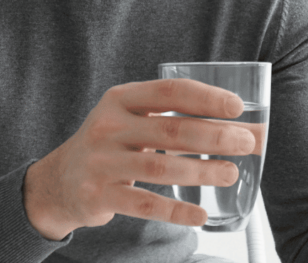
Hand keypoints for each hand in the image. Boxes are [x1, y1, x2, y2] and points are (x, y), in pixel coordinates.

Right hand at [22, 78, 257, 239]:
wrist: (58, 181)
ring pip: (160, 168)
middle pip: (170, 130)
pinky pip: (144, 204)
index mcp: (121, 99)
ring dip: (202, 172)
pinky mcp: (99, 195)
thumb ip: (179, 120)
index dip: (206, 98)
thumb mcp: (134, 120)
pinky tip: (199, 214)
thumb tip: (249, 130)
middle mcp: (108, 126)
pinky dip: (175, 211)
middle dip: (214, 136)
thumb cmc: (112, 144)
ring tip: (231, 173)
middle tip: (247, 142)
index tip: (237, 107)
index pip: (169, 92)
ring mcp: (101, 162)